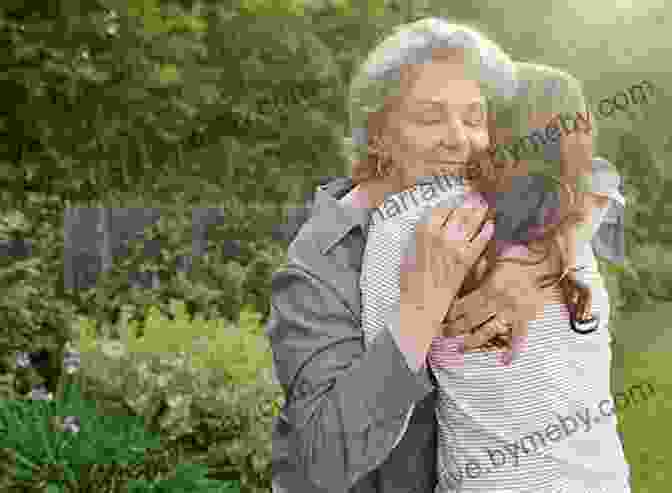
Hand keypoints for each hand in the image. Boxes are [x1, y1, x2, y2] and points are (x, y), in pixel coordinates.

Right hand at [399, 192, 494, 334]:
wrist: (420, 304)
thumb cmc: (409, 281)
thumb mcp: (408, 254)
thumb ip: (419, 238)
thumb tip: (428, 227)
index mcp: (423, 232)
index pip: (440, 209)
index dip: (450, 201)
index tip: (455, 196)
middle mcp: (440, 236)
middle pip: (459, 212)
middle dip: (468, 202)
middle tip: (475, 194)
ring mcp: (455, 248)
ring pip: (471, 224)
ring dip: (479, 212)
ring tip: (484, 204)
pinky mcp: (467, 261)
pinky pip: (480, 242)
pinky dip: (486, 232)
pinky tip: (490, 226)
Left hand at [443, 240, 560, 357]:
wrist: (539, 264)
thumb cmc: (512, 262)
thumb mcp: (490, 262)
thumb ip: (474, 275)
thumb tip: (456, 289)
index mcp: (490, 287)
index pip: (464, 304)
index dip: (452, 313)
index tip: (443, 318)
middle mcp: (501, 301)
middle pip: (472, 319)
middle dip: (456, 328)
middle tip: (444, 334)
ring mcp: (513, 312)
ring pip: (488, 331)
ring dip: (472, 341)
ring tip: (460, 347)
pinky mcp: (525, 318)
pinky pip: (519, 336)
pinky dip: (514, 350)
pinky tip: (507, 361)